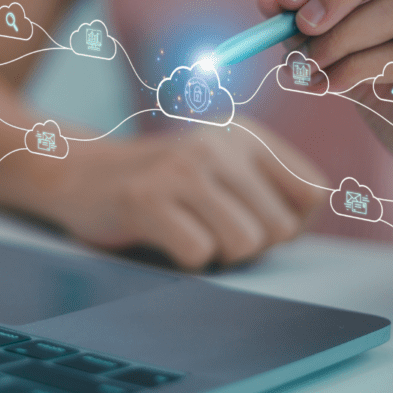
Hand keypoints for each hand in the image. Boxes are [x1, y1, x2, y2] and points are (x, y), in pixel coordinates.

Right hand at [39, 119, 328, 268]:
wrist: (80, 174)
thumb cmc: (163, 183)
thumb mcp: (221, 166)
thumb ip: (269, 187)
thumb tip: (303, 225)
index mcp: (246, 134)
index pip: (313, 193)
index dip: (290, 222)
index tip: (252, 218)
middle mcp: (219, 143)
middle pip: (281, 228)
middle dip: (251, 245)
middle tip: (211, 228)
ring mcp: (181, 169)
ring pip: (246, 243)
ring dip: (220, 254)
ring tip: (191, 231)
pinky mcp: (147, 199)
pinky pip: (200, 254)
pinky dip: (185, 259)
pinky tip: (163, 236)